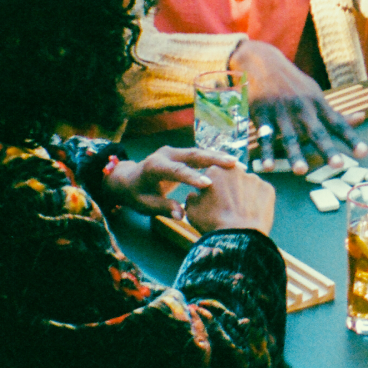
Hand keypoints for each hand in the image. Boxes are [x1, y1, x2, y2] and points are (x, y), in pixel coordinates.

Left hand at [104, 146, 239, 217]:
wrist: (129, 178)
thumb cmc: (137, 194)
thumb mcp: (145, 204)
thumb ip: (164, 207)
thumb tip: (181, 215)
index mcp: (154, 166)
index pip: (176, 171)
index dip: (192, 177)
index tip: (209, 183)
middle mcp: (166, 154)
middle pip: (192, 155)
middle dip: (214, 159)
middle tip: (233, 164)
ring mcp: (175, 151)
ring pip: (199, 152)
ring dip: (219, 157)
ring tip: (238, 164)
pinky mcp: (182, 154)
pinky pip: (200, 155)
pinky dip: (215, 159)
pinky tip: (231, 164)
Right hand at [185, 164, 275, 234]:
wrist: (238, 237)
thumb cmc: (212, 223)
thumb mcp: (192, 210)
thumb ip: (192, 196)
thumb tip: (195, 193)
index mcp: (215, 171)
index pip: (214, 174)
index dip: (212, 186)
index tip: (213, 198)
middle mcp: (236, 170)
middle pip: (232, 177)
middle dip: (230, 188)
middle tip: (228, 206)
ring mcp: (254, 178)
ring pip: (248, 185)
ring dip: (244, 194)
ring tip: (241, 212)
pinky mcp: (268, 189)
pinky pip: (261, 193)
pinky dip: (258, 202)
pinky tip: (252, 214)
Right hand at [229, 39, 367, 173]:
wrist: (264, 63)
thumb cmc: (295, 85)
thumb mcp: (316, 95)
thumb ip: (336, 113)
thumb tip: (362, 118)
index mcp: (318, 105)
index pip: (338, 124)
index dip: (351, 138)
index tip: (364, 153)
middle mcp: (302, 109)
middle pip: (316, 132)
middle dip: (327, 148)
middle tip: (338, 164)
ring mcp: (281, 112)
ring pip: (289, 136)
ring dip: (295, 154)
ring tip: (301, 171)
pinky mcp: (262, 114)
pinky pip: (264, 136)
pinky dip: (265, 151)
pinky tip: (267, 166)